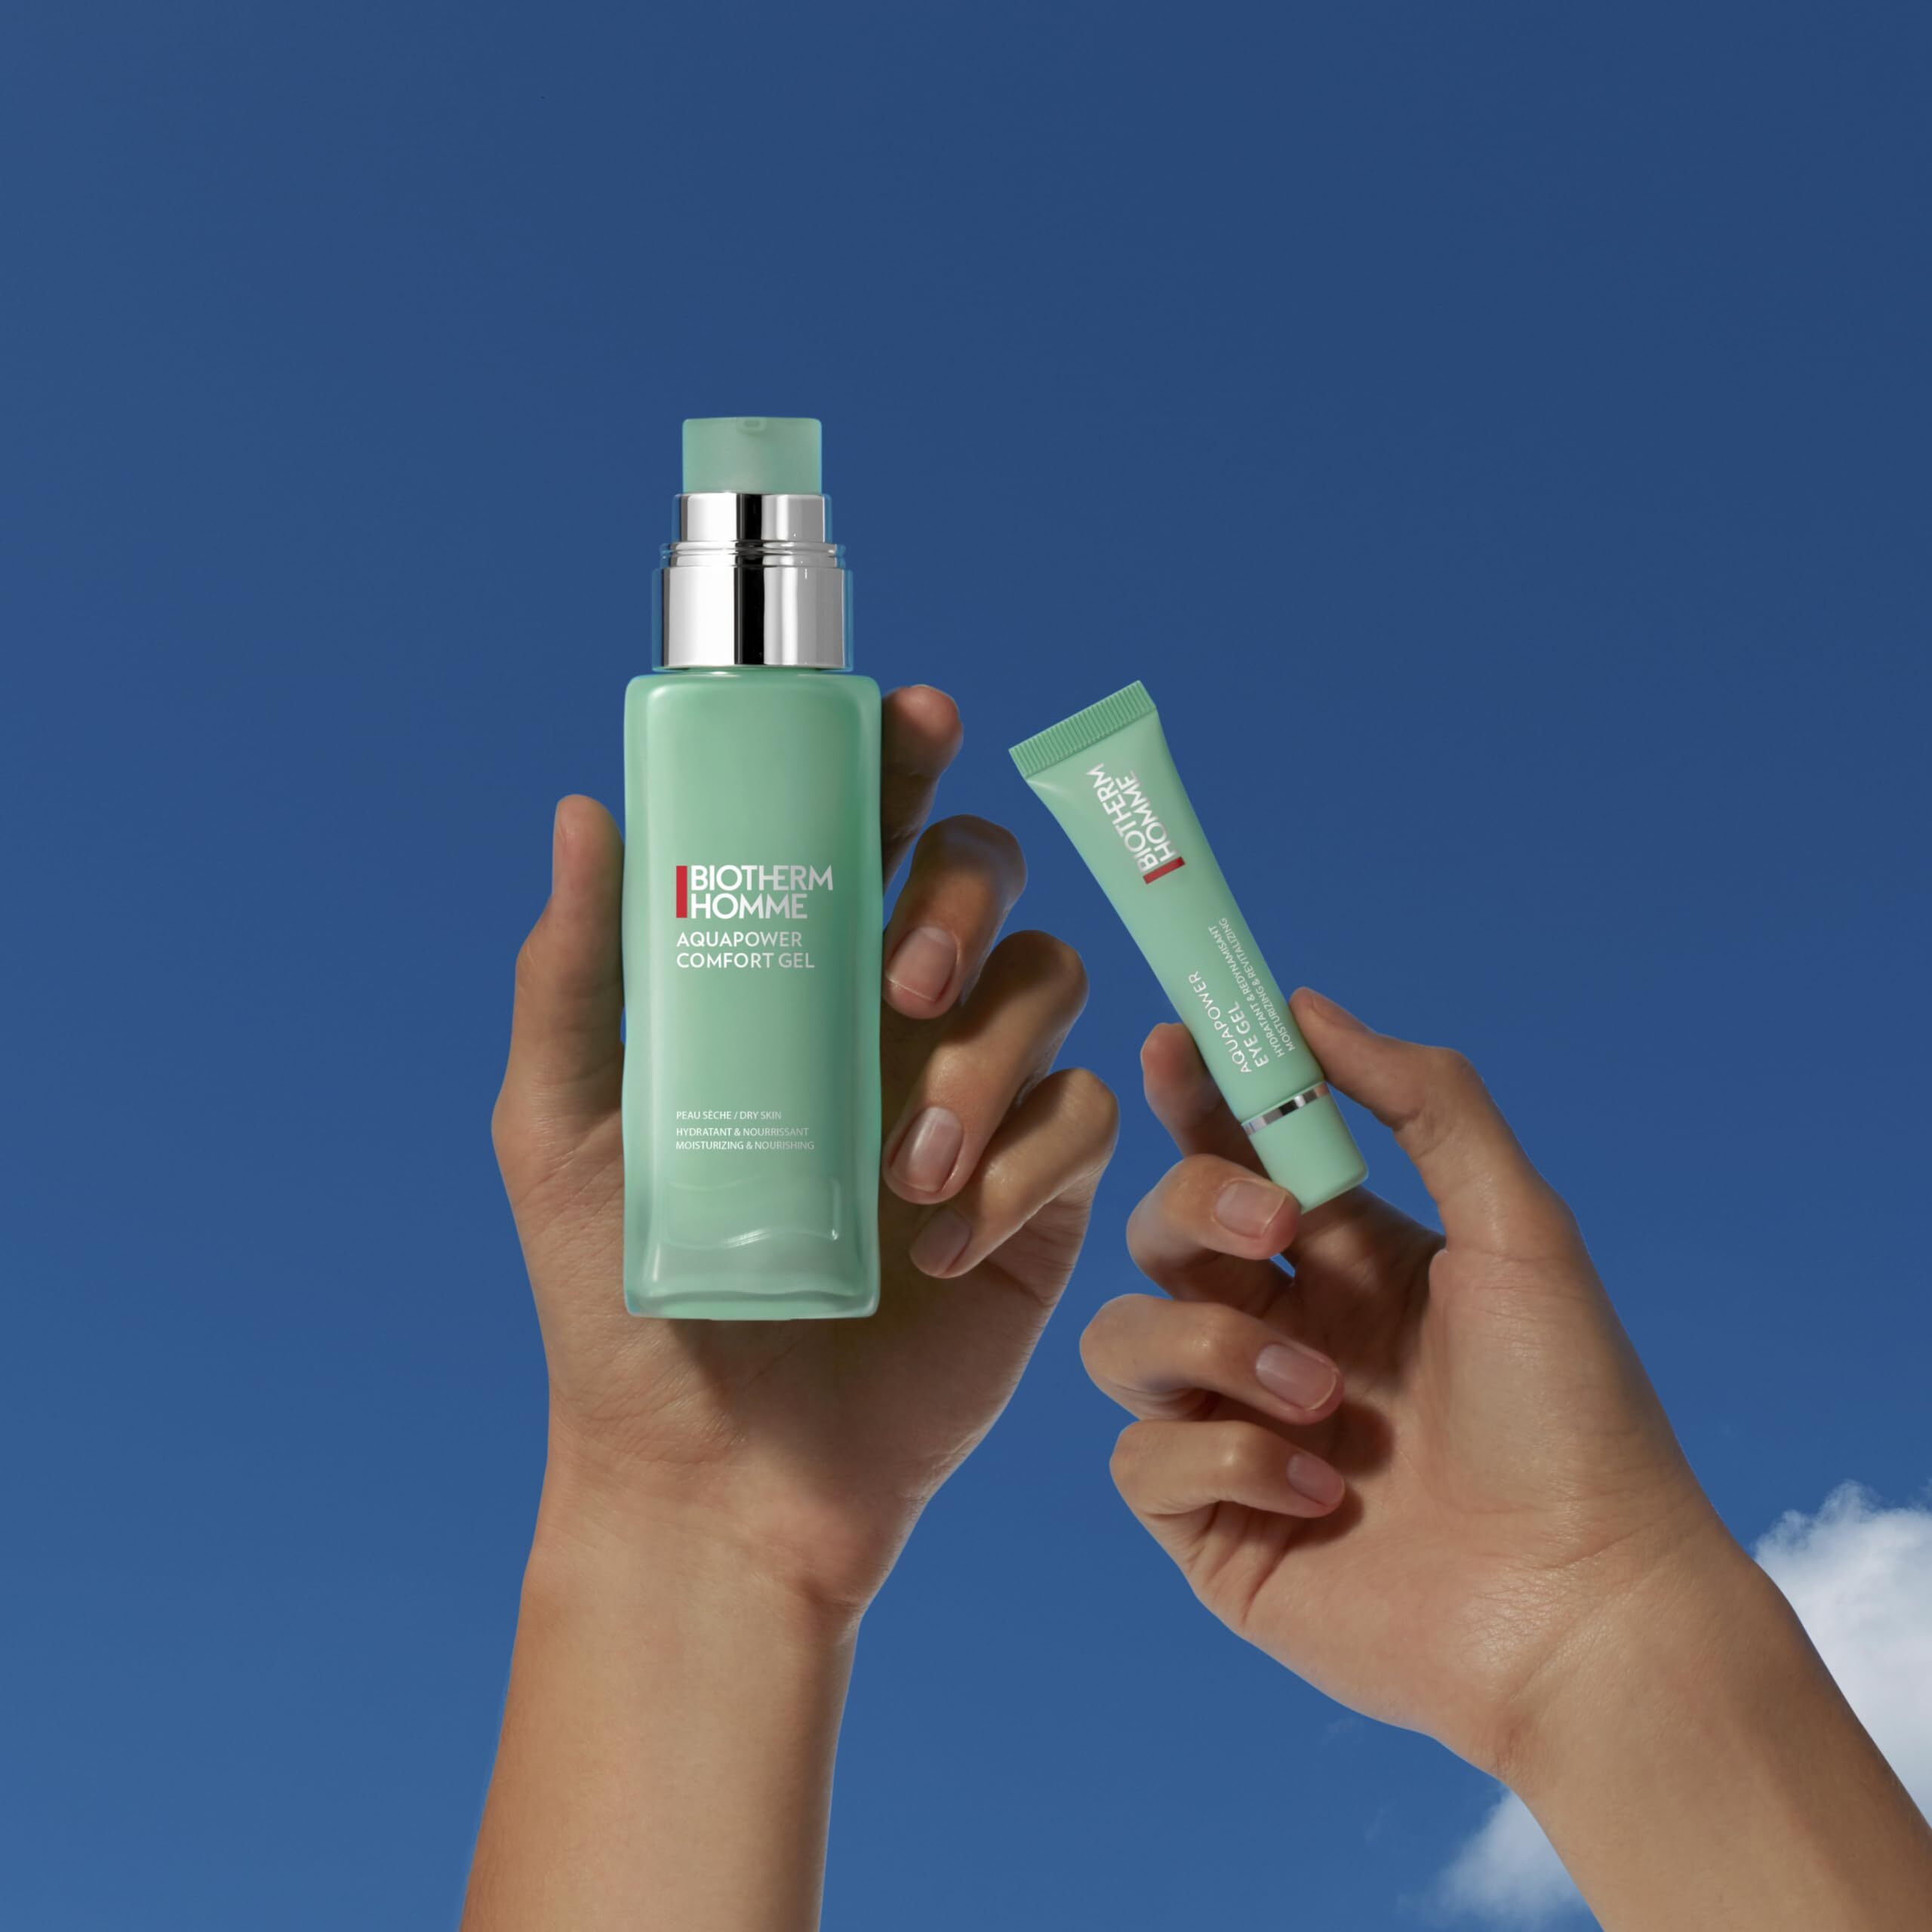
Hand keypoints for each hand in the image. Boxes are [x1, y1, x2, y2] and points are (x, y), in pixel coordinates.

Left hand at [492, 685, 1117, 1617]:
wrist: (717, 1479)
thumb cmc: (621, 1303)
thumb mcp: (564, 1130)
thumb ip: (575, 974)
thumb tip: (587, 809)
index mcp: (793, 985)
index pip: (863, 832)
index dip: (901, 757)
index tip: (916, 720)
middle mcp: (897, 1023)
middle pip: (985, 878)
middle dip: (965, 895)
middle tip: (908, 984)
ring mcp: (975, 1105)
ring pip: (1052, 987)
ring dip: (992, 1058)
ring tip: (904, 1172)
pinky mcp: (1038, 1199)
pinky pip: (1084, 1127)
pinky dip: (1021, 1173)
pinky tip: (935, 1254)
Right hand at [1082, 991, 1931, 1929]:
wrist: (1585, 1608)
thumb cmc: (1573, 1415)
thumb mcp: (1520, 1228)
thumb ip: (1425, 1102)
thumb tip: (1310, 1007)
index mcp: (1341, 1263)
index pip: (1232, 1156)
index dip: (1193, 1099)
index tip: (1175, 1045)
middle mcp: (1278, 1334)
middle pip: (1158, 1232)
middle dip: (1195, 1210)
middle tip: (1276, 1235)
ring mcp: (1236, 1429)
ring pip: (1124, 1338)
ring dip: (1214, 1349)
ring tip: (1322, 1402)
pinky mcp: (1211, 1524)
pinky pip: (1142, 1457)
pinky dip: (1223, 1458)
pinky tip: (1321, 1495)